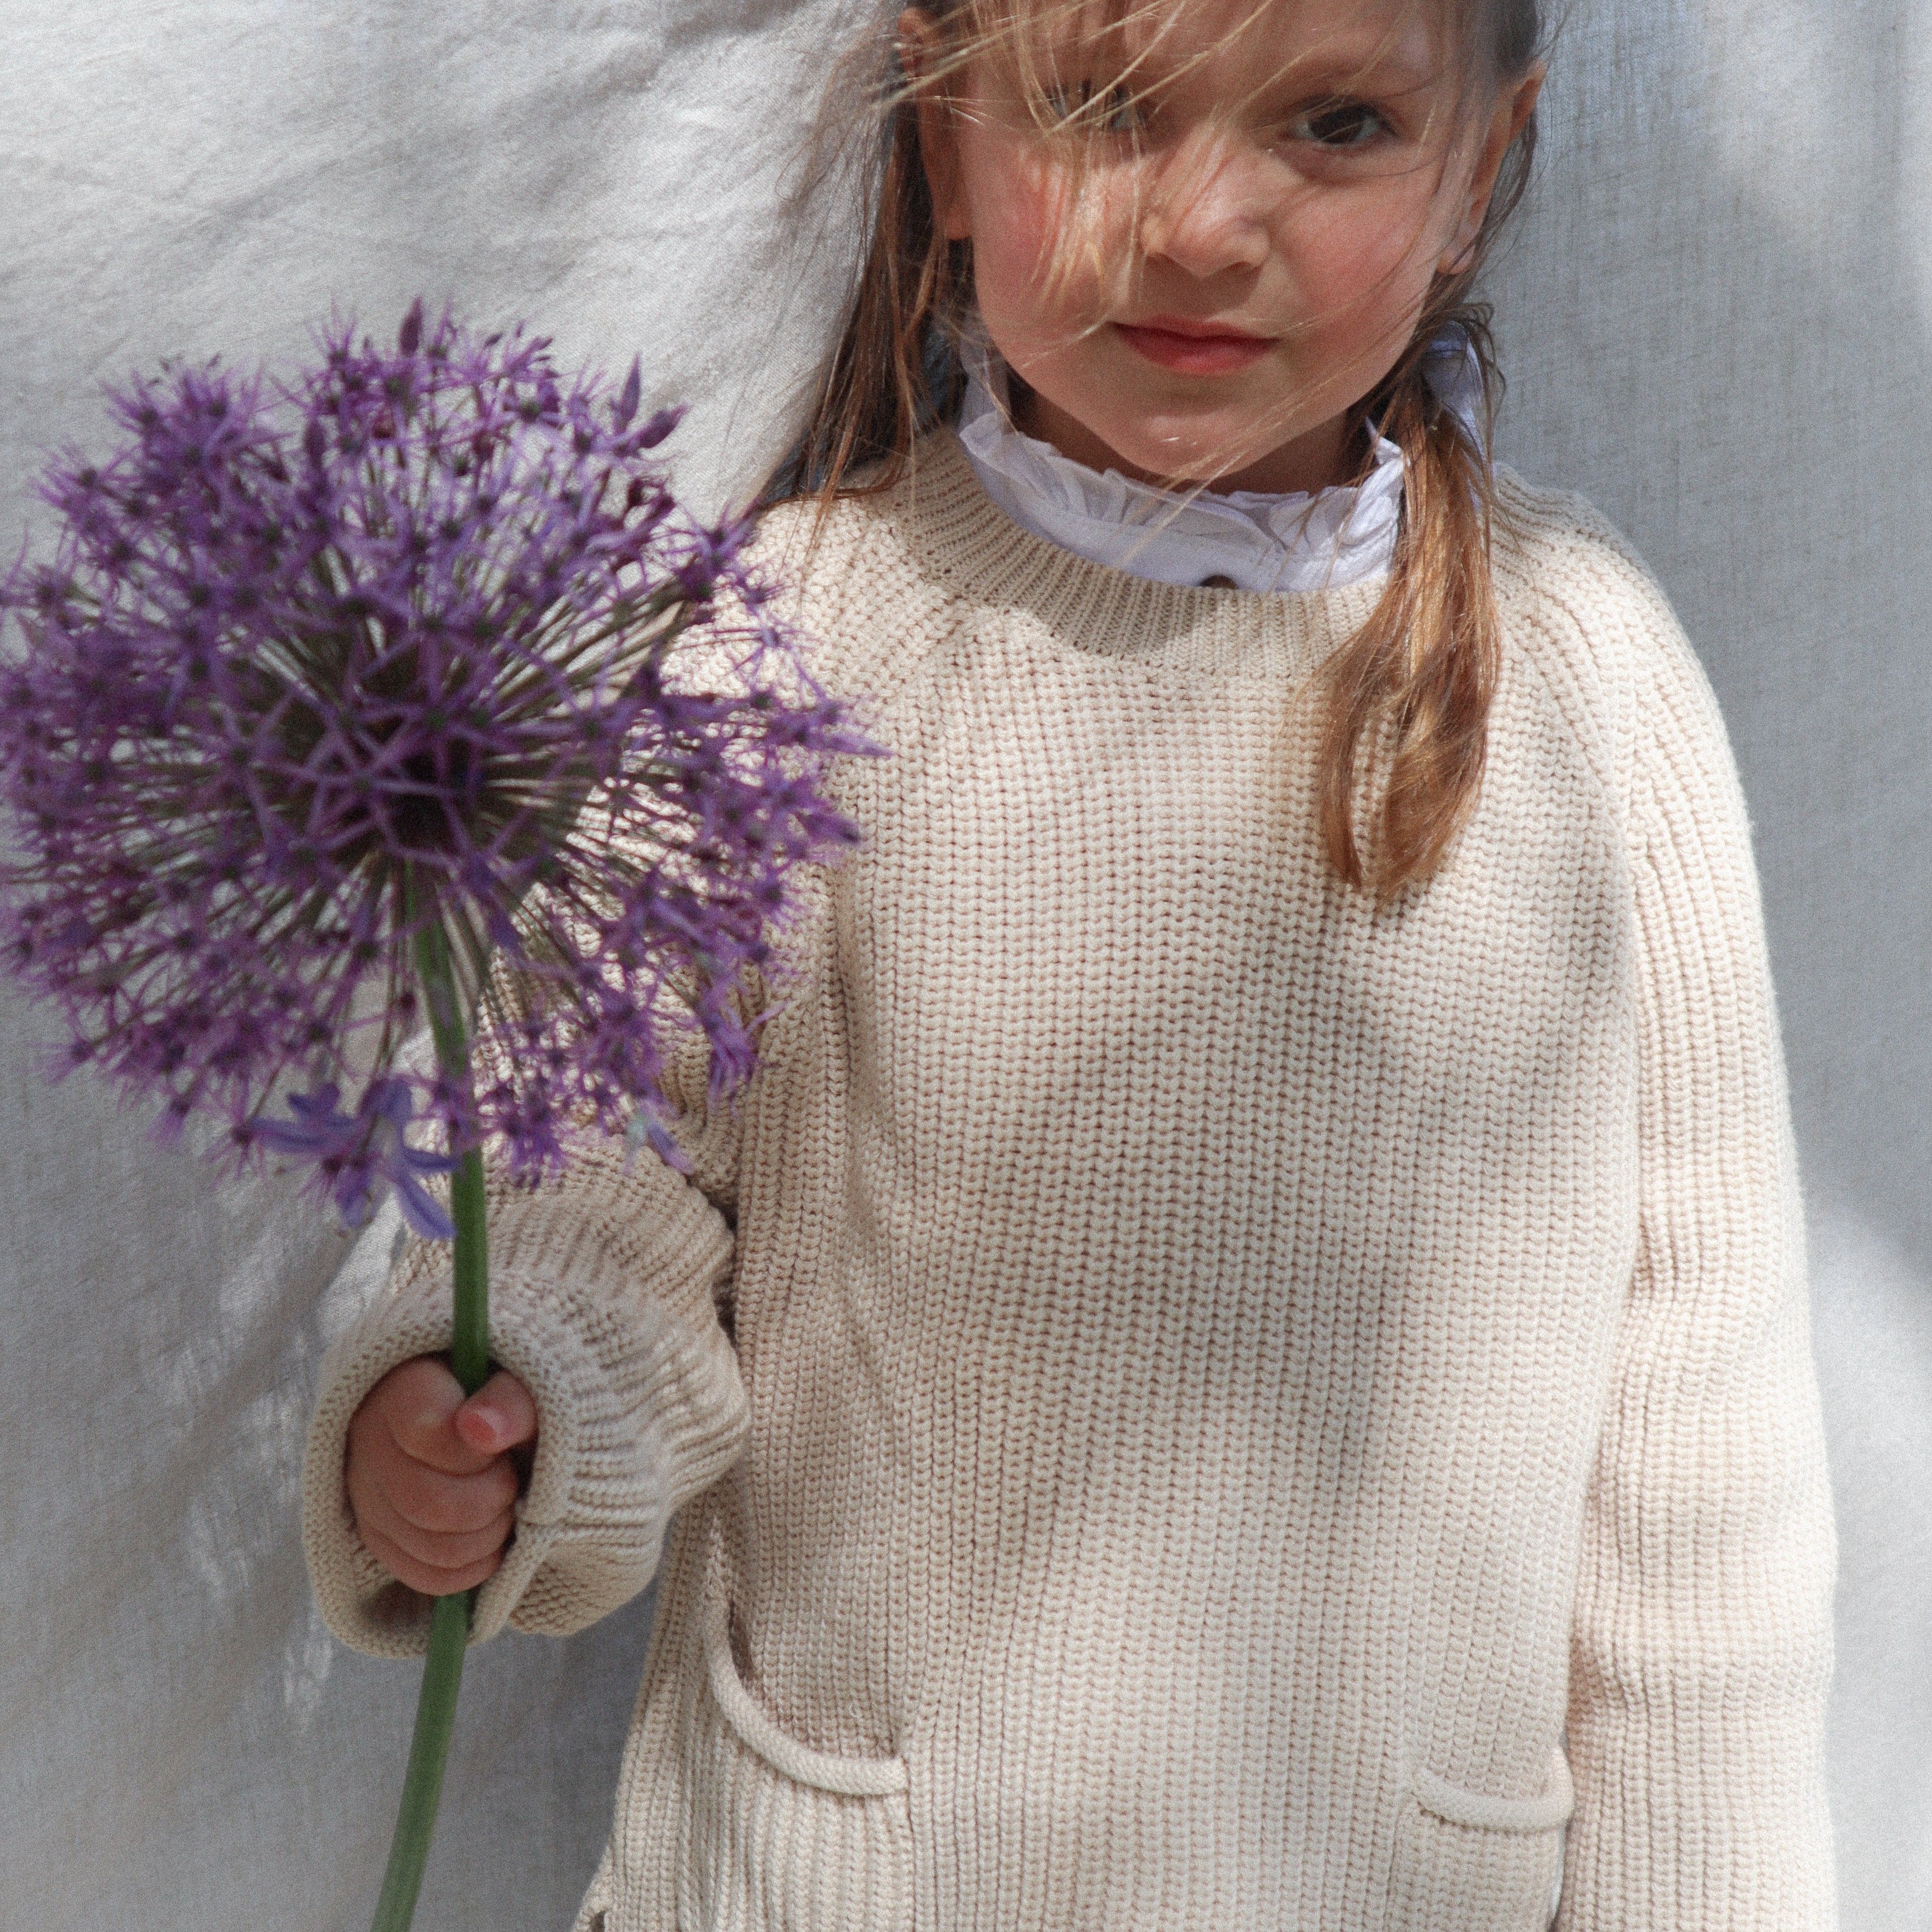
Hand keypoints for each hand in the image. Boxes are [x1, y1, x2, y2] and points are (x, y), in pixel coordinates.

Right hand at [345, 1356, 537, 1596]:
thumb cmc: (505, 1397)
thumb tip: (480, 1430)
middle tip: (512, 1477)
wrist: (486, 1417)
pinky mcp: (380, 1539)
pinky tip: (490, 1535)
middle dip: (493, 1498)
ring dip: (490, 1535)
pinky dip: (475, 1566)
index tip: (500, 1444)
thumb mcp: (522, 1382)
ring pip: (434, 1549)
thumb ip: (509, 1401)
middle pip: (431, 1504)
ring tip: (505, 1503)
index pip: (430, 1433)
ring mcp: (367, 1498)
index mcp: (401, 1389)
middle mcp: (369, 1444)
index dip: (480, 1451)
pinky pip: (428, 1577)